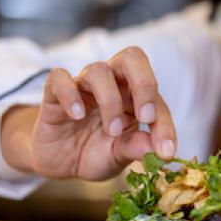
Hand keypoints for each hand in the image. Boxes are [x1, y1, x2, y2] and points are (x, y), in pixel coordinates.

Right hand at [2, 47, 176, 180]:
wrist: (59, 162)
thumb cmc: (94, 153)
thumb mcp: (118, 156)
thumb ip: (136, 148)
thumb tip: (159, 152)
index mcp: (133, 97)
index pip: (155, 97)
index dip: (164, 124)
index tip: (166, 151)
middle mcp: (111, 84)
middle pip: (132, 57)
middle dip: (144, 83)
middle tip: (145, 117)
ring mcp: (83, 86)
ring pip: (98, 70)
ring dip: (110, 101)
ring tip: (112, 131)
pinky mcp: (54, 93)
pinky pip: (59, 78)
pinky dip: (69, 94)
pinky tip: (77, 116)